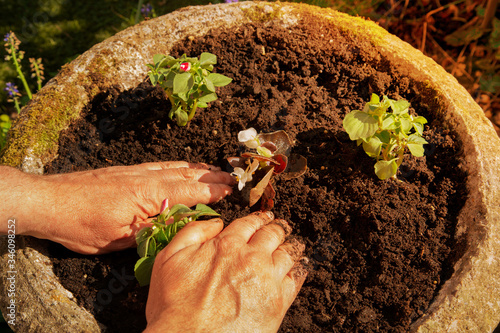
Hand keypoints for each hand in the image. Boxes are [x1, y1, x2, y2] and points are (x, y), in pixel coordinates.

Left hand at [1, 162, 233, 253]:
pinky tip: (183, 166)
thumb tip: (183, 220)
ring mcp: (137, 171)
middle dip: (213, 175)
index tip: (235, 188)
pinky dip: (179, 165)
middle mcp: (148, 177)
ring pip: (176, 166)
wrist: (49, 201)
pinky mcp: (127, 171)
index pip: (192, 190)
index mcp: (150, 193)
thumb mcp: (123, 236)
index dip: (214, 189)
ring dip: (199, 168)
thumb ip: (156, 227)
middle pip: (188, 173)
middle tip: (234, 176)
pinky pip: (162, 165)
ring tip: (216, 169)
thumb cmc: (82, 224)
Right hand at [144, 212, 307, 332]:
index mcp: (226, 245)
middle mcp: (251, 257)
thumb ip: (192, 232)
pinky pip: (296, 278)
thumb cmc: (174, 305)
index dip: (258, 218)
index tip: (264, 217)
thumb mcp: (169, 258)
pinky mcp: (278, 302)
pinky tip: (299, 267)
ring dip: (291, 246)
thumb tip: (215, 223)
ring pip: (288, 253)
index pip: (249, 223)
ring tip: (293, 245)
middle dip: (277, 228)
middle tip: (281, 227)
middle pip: (272, 234)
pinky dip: (300, 269)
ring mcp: (267, 279)